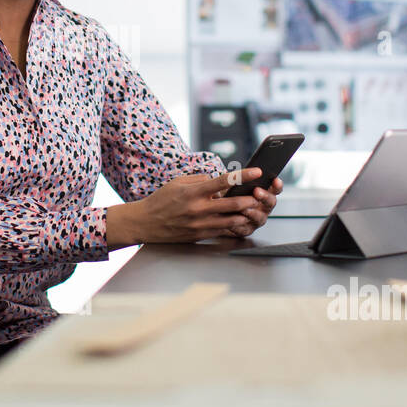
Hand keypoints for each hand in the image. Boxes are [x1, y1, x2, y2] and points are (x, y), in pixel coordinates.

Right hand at [106, 168, 271, 246]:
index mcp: (193, 192)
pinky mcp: (200, 235)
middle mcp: (198, 209)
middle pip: (233, 204)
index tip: (257, 171)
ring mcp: (200, 225)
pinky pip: (223, 231)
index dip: (243, 176)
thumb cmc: (161, 200)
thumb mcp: (177, 183)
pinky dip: (235, 226)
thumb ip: (199, 180)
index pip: (223, 181)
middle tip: (261, 194)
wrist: (145, 223)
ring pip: (232, 220)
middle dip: (250, 199)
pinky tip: (242, 221)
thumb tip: (217, 180)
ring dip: (246, 214)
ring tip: (256, 208)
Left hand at [213, 173, 283, 238]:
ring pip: (260, 217)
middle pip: (270, 203)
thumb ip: (241, 179)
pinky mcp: (246, 230)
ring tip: (244, 208)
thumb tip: (241, 172)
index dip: (277, 185)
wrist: (218, 210)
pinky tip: (233, 219)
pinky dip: (239, 224)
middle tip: (257, 191)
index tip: (275, 180)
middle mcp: (264, 208)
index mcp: (265, 194)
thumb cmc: (229, 194)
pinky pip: (245, 228)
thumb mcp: (235, 184)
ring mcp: (257, 220)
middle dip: (264, 197)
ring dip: (253, 212)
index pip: (276, 189)